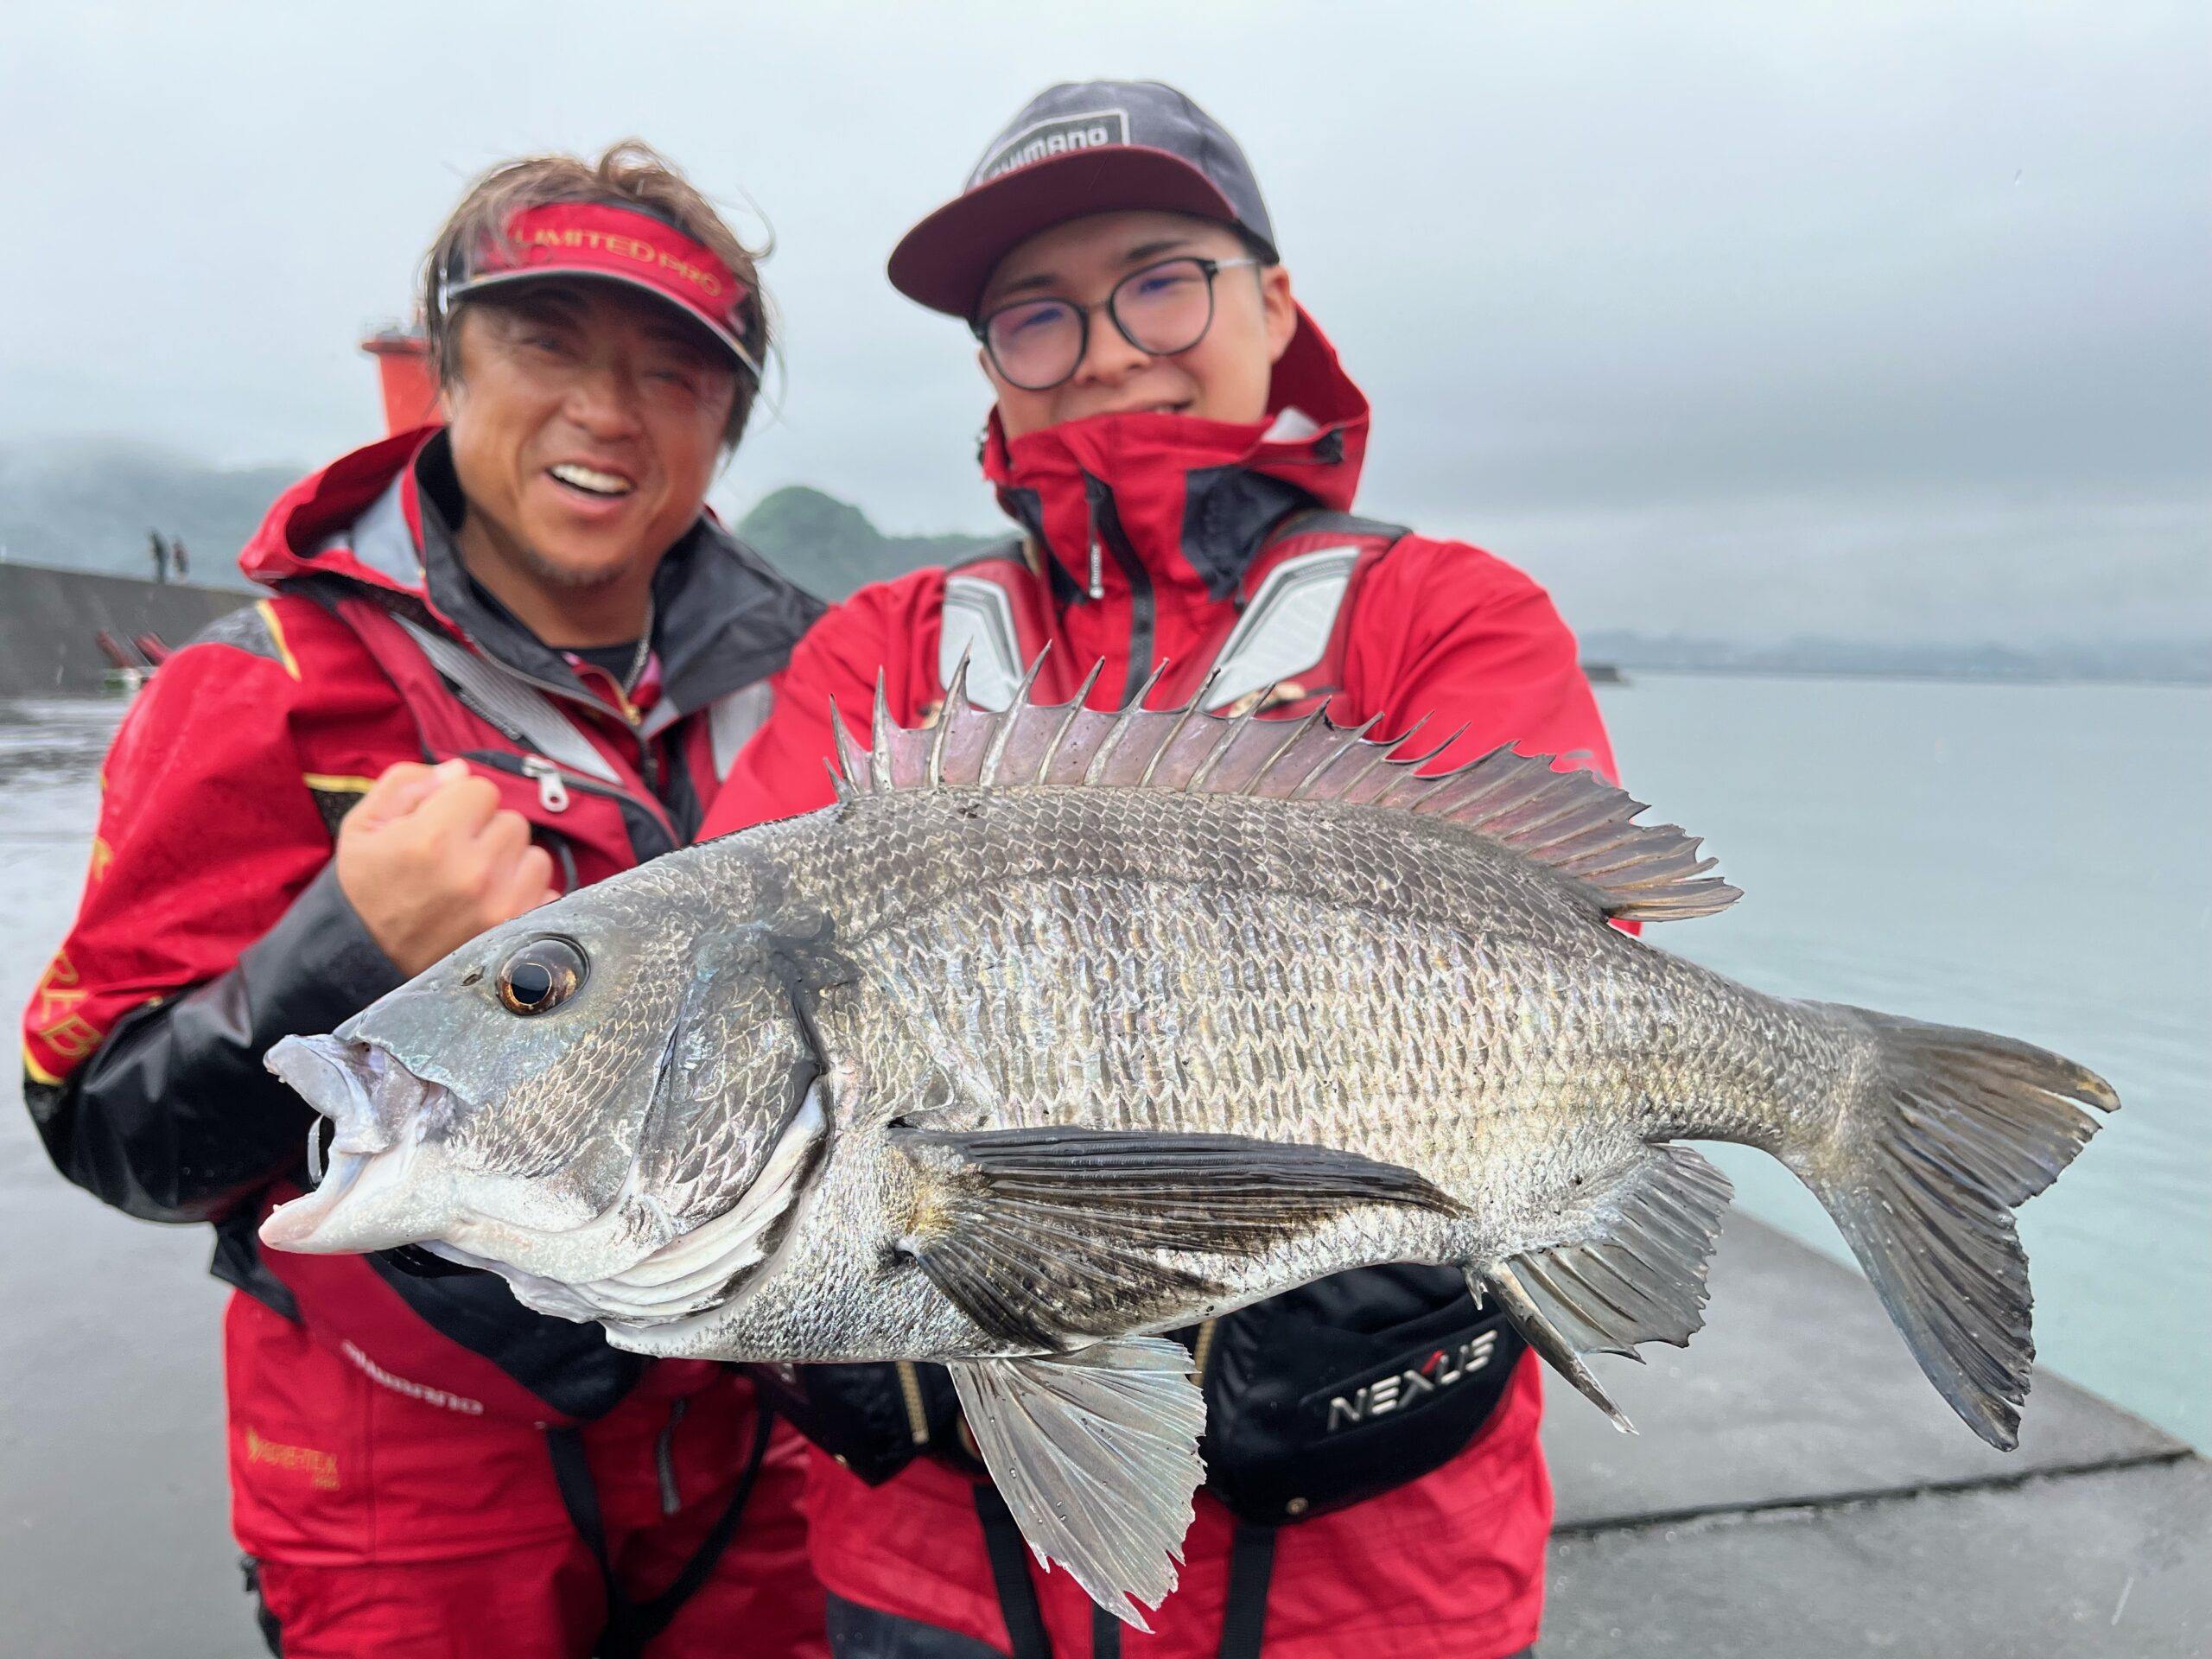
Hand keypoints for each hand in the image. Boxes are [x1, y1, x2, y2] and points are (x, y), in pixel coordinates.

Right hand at [334, 760, 558, 977]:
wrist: (365, 960)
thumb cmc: (365, 888)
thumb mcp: (364, 826)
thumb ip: (407, 784)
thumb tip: (459, 770)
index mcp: (433, 837)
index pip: (482, 788)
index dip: (461, 802)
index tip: (442, 824)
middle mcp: (474, 871)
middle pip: (512, 821)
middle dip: (487, 832)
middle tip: (456, 857)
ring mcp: (502, 905)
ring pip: (536, 856)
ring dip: (511, 863)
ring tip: (475, 881)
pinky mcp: (519, 930)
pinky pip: (548, 892)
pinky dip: (526, 895)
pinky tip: (492, 904)